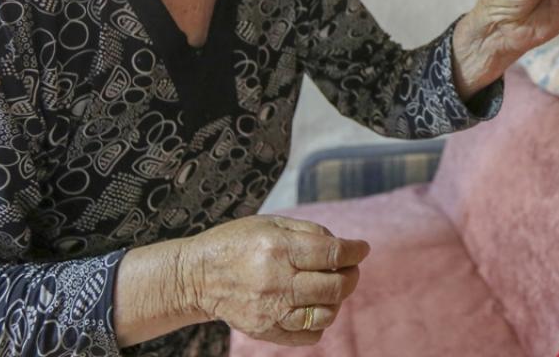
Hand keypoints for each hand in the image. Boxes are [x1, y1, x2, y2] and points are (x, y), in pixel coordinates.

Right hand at [183, 215, 369, 345]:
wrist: (197, 276)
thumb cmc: (237, 242)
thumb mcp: (271, 223)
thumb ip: (310, 232)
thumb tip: (343, 246)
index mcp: (278, 249)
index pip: (332, 254)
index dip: (355, 251)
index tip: (362, 248)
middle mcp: (276, 282)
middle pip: (335, 287)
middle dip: (352, 276)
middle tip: (350, 268)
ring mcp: (270, 311)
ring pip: (325, 314)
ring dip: (337, 300)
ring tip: (330, 287)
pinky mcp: (265, 330)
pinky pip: (308, 335)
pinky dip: (319, 322)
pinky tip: (313, 306)